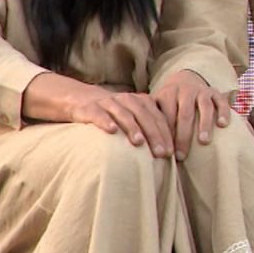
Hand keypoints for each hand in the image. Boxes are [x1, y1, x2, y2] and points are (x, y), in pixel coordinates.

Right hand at [23, 72, 175, 157]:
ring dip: (132, 127)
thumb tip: (171, 151)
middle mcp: (126, 100)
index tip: (171, 152)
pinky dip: (105, 121)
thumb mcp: (134, 117)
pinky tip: (112, 130)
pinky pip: (99, 114)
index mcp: (140, 101)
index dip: (165, 133)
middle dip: (154, 134)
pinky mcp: (90, 108)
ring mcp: (108, 103)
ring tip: (139, 142)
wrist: (82, 101)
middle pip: (143, 115)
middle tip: (161, 152)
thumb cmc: (115, 115)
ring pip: (123, 113)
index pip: (157, 117)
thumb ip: (149, 127)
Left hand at [153, 70, 232, 159]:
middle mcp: (185, 91)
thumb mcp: (158, 105)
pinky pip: (221, 101)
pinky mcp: (216, 92)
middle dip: (183, 135)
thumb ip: (152, 120)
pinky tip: (222, 125)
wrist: (186, 78)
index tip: (166, 154)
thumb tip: (143, 147)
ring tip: (203, 141)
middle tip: (181, 155)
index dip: (165, 135)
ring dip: (204, 124)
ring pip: (204, 106)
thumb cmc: (169, 101)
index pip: (166, 116)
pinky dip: (223, 112)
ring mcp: (202, 91)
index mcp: (168, 94)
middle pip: (184, 113)